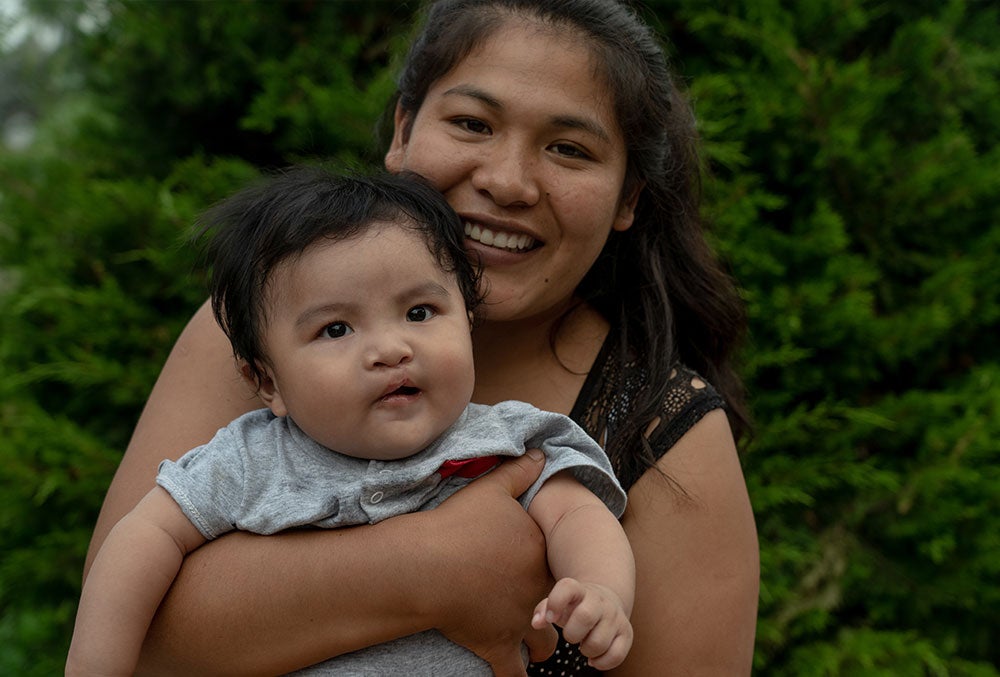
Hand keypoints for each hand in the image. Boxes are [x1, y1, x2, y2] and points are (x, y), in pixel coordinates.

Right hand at [426, 450, 556, 675]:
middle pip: (563, 609)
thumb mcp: (491, 489)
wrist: (428, 564)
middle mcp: (537, 591)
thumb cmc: (458, 525)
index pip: (564, 570)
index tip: (554, 579)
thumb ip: (520, 472)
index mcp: (539, 555)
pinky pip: (513, 674)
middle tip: (550, 614)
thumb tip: (541, 454)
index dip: (562, 577)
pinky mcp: (496, 644)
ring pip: (546, 645)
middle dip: (560, 614)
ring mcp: (519, 621)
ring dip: (544, 648)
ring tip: (539, 650)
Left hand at [531, 578, 632, 670]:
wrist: (605, 601)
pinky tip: (594, 658)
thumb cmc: (574, 606)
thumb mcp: (558, 603)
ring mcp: (615, 616)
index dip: (556, 602)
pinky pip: (616, 655)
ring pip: (599, 642)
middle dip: (572, 634)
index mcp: (580, 590)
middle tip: (572, 636)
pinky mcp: (626, 632)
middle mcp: (600, 600)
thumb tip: (536, 623)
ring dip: (586, 650)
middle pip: (585, 616)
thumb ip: (543, 610)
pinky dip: (602, 662)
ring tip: (584, 644)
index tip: (550, 619)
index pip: (568, 587)